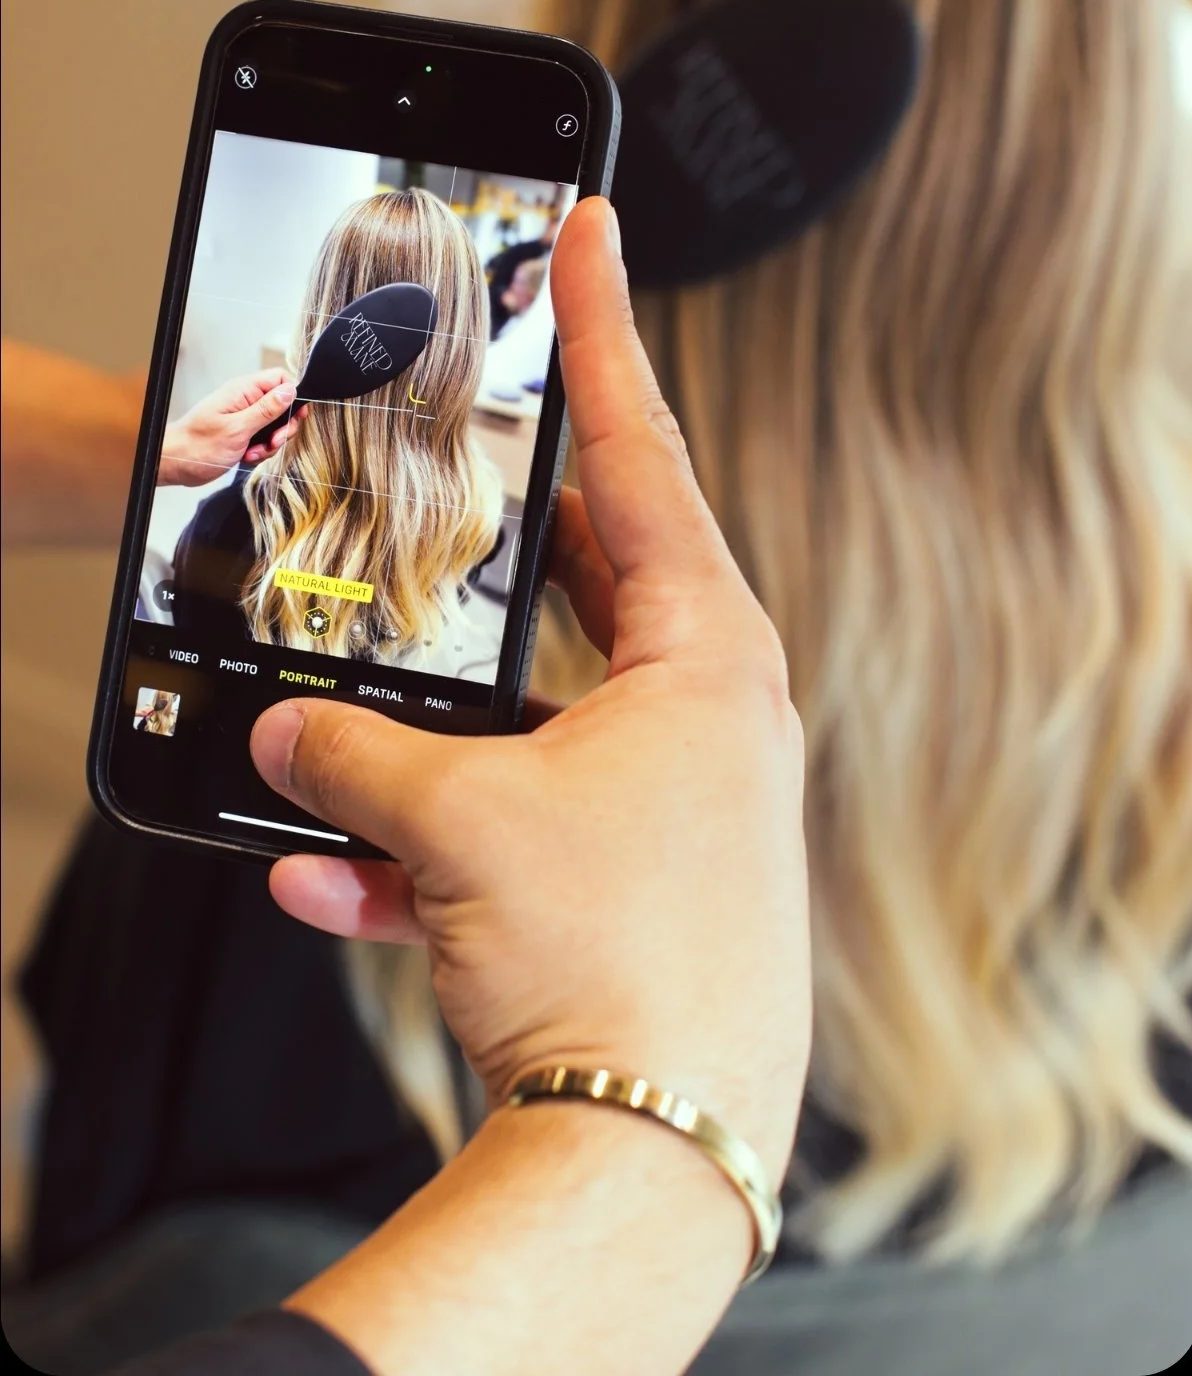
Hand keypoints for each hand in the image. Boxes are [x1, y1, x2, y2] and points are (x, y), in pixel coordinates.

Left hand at [158, 369, 307, 485]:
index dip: (292, 396)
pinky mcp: (242, 433)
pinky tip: (246, 457)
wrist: (176, 462)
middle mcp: (245, 400)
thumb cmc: (197, 445)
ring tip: (252, 452)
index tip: (294, 417)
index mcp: (243, 391)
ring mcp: (244, 417)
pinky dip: (260, 451)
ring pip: (274, 426)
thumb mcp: (237, 428)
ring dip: (270, 444)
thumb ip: (266, 409)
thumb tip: (290, 390)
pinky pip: (264, 439)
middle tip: (272, 442)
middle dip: (282, 428)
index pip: (280, 379)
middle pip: (282, 405)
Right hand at [251, 198, 809, 1186]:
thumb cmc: (616, 961)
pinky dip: (424, 844)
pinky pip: (508, 830)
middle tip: (450, 465)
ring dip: (423, 734)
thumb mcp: (464, 822)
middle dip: (491, 539)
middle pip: (580, 574)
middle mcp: (702, 716)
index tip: (596, 232)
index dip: (607, 331)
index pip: (641, 451)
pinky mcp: (624, 883)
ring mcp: (668, 799)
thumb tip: (292, 738)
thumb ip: (364, 756)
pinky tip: (328, 874)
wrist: (653, 1153)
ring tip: (337, 730)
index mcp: (705, 655)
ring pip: (522, 716)